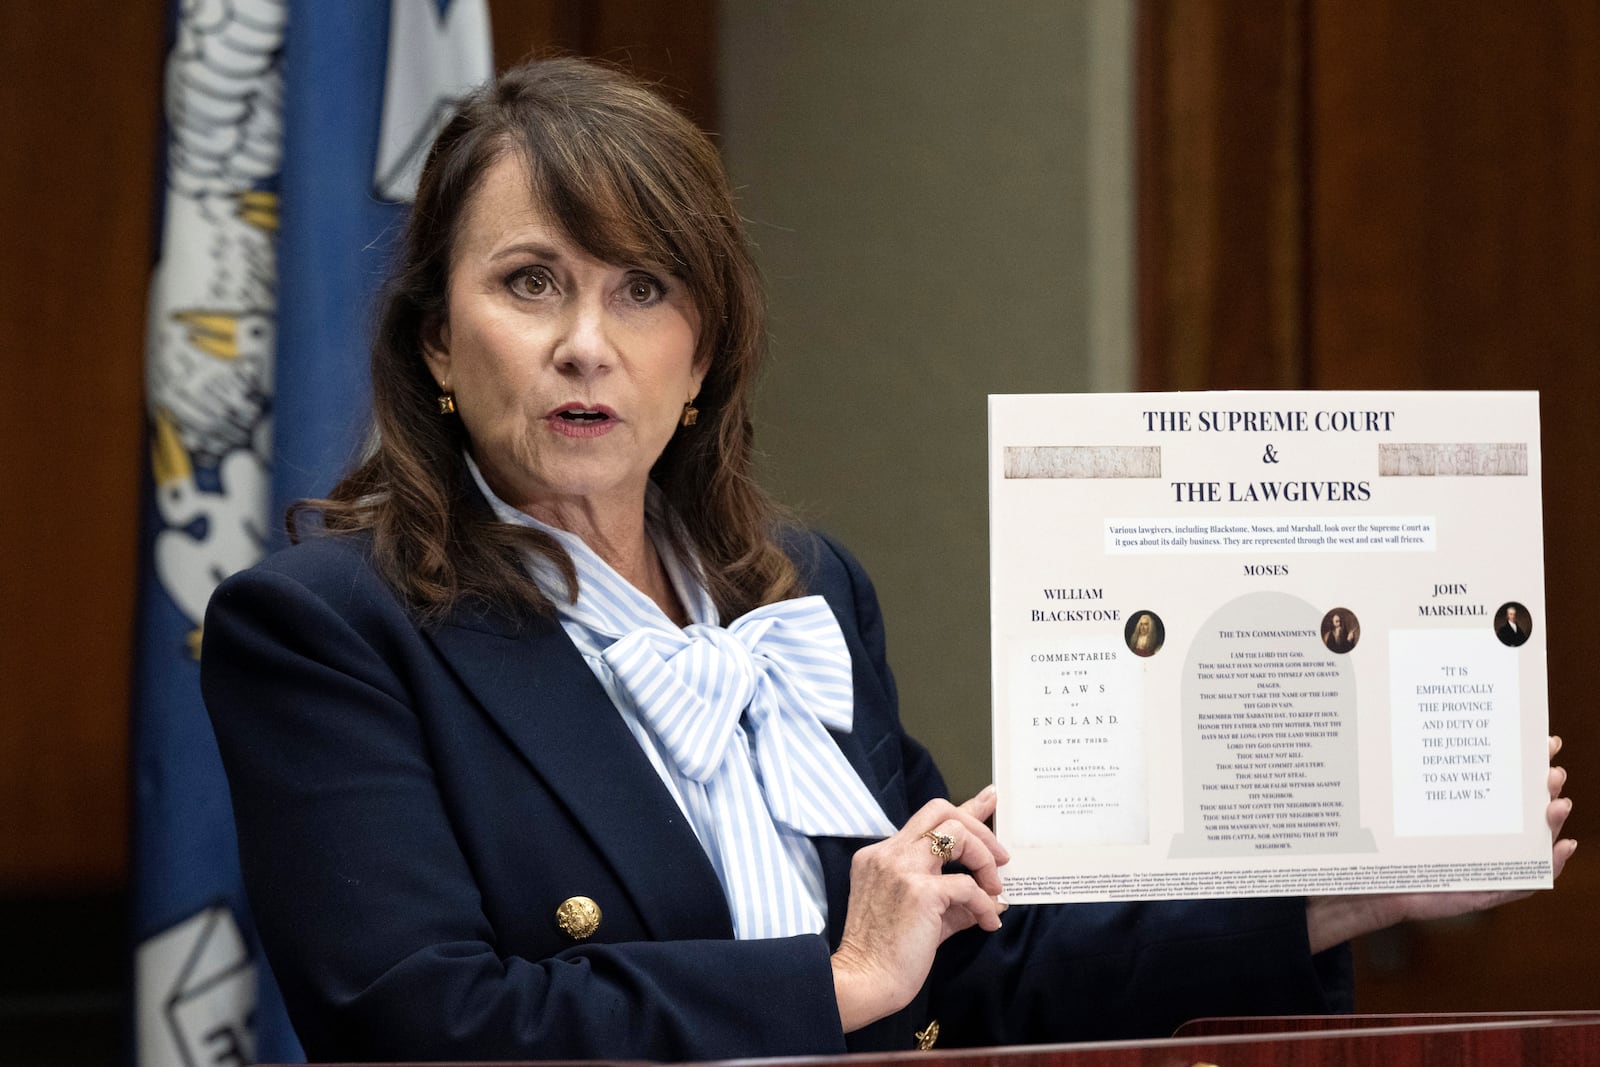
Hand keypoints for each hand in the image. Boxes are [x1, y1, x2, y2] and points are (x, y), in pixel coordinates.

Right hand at [831, 786, 1009, 1031]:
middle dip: (978, 826)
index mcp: (880, 856)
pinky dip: (985, 903)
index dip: (964, 808)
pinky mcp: (919, 892)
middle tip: (1000, 856)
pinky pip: (967, 885)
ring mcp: (902, 869)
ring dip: (984, 859)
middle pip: (940, 811)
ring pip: (955, 834)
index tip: (989, 798)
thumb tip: (993, 897)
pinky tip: (989, 922)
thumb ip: (953, 898)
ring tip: (995, 888)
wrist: (863, 982)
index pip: (927, 820)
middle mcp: (888, 853)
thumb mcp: (921, 915)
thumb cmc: (885, 954)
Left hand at [1307, 735, 1574, 952]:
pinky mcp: (1476, 895)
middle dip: (1543, 791)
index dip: (1526, 765)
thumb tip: (1411, 721)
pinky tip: (1561, 849)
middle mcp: (1474, 839)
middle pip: (1520, 814)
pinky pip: (1518, 885)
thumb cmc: (1370, 845)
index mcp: (1458, 816)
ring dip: (1550, 826)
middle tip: (1553, 772)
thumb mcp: (1389, 806)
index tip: (1546, 742)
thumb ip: (1406, 779)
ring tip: (1559, 804)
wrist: (1354, 889)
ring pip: (1527, 847)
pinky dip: (1545, 869)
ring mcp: (1479, 868)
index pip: (1498, 787)